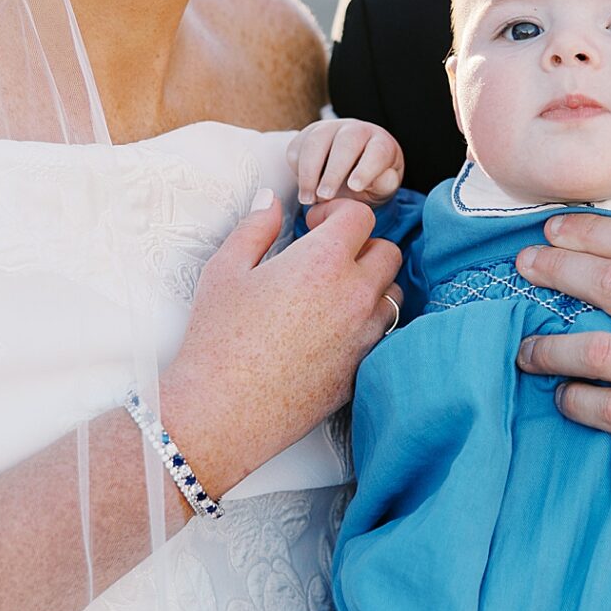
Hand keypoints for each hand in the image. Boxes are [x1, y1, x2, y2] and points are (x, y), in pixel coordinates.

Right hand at [161, 193, 400, 494]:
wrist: (223, 409)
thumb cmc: (218, 338)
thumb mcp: (226, 269)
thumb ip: (255, 227)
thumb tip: (271, 201)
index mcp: (324, 261)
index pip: (361, 217)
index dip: (337, 214)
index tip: (314, 226)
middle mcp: (355, 295)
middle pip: (387, 253)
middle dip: (361, 247)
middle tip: (327, 257)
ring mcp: (364, 335)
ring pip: (393, 296)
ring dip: (371, 286)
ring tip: (334, 293)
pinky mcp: (362, 368)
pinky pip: (384, 335)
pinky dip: (368, 325)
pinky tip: (335, 330)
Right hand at [288, 116, 404, 204]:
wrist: (348, 175)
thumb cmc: (369, 183)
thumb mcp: (382, 189)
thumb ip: (385, 185)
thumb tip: (383, 178)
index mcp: (381, 143)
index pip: (377, 151)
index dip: (366, 168)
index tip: (355, 187)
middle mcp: (356, 130)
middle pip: (345, 142)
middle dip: (333, 171)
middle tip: (325, 196)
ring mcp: (330, 128)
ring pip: (316, 140)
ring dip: (309, 172)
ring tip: (308, 199)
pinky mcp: (308, 135)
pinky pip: (298, 147)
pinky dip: (297, 169)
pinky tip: (305, 188)